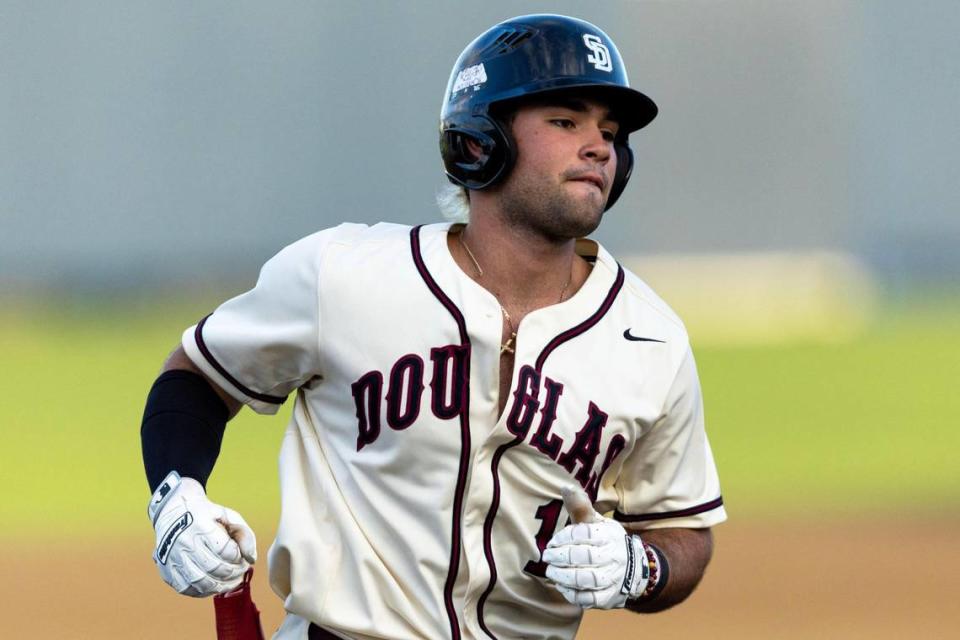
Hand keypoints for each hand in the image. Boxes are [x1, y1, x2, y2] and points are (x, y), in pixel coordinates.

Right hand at [149, 471, 256, 596]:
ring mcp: (173, 557)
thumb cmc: (206, 515)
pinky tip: (214, 586)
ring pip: (200, 582)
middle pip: (214, 567)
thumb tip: (251, 559)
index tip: (244, 559)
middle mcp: (184, 542)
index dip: (239, 558)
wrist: (172, 511)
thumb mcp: (228, 515)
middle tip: (241, 572)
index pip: (225, 550)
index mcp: (201, 525)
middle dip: (233, 573)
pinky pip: (186, 588)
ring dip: (221, 586)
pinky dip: (203, 592)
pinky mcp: (166, 569)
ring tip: (231, 582)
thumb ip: (244, 534)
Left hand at [542, 485, 648, 608]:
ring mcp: (612, 578)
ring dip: (564, 576)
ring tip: (551, 572)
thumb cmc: (607, 541)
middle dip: (561, 557)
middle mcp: (612, 556)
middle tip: (547, 557)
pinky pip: (589, 599)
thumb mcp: (597, 522)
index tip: (552, 542)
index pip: (584, 534)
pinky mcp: (608, 598)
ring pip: (586, 579)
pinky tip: (562, 586)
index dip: (564, 538)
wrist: (636, 569)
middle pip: (584, 557)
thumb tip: (565, 486)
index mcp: (608, 535)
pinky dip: (572, 594)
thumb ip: (580, 507)